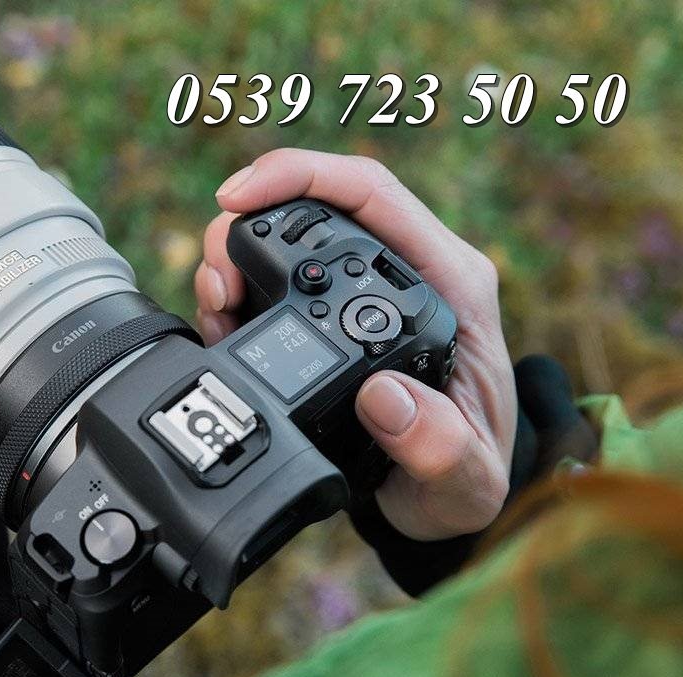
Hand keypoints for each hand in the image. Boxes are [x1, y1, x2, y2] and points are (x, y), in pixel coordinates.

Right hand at [195, 149, 516, 540]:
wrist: (442, 493)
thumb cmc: (463, 476)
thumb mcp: (465, 480)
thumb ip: (439, 447)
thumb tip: (384, 397)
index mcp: (450, 285)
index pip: (374, 194)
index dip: (302, 176)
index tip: (238, 198)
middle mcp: (406, 272)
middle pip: (319, 204)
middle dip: (249, 223)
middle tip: (217, 282)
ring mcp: (364, 291)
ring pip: (287, 236)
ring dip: (235, 260)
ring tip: (218, 308)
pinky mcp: (330, 313)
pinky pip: (273, 280)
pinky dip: (236, 295)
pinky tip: (225, 327)